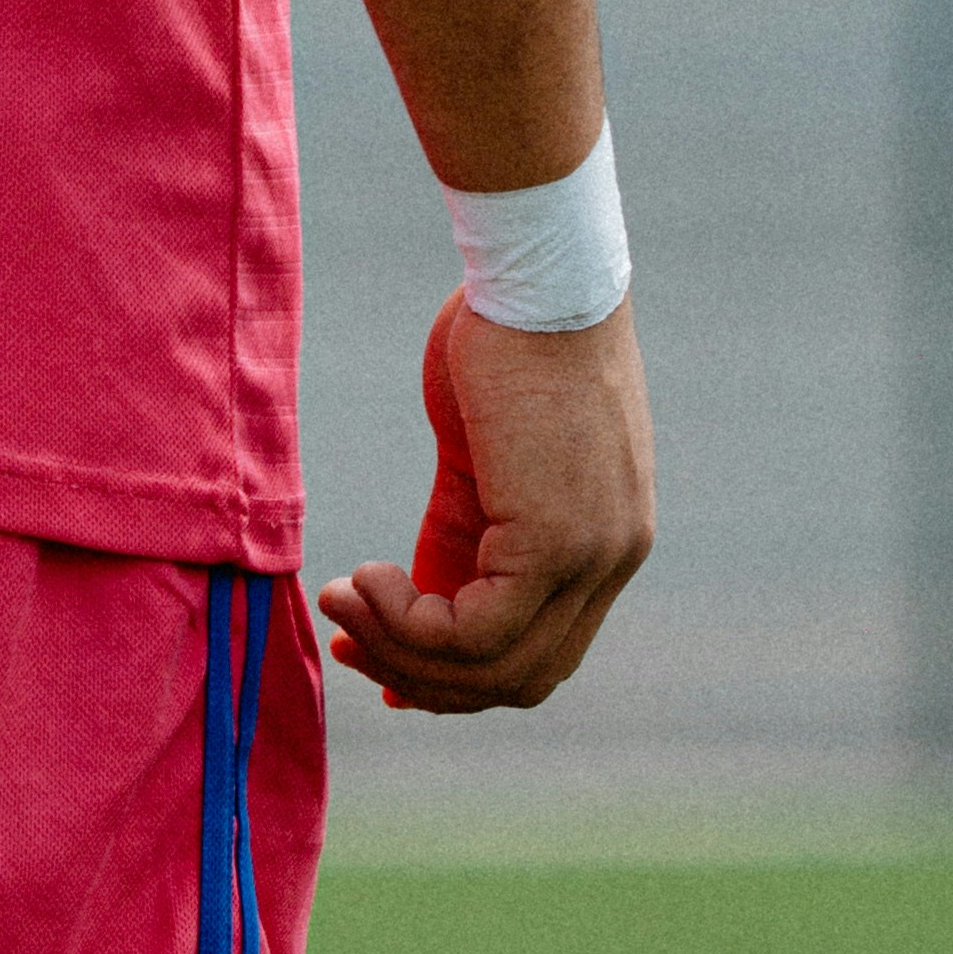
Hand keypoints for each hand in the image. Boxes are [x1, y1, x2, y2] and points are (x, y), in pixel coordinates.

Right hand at [317, 291, 652, 714]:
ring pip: (495, 669)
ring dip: (400, 650)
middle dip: (422, 680)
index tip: (380, 661)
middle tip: (346, 643)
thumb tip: (417, 604)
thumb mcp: (478, 459)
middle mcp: (611, 562)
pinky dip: (407, 623)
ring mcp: (592, 557)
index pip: (538, 655)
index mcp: (603, 543)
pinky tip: (365, 578)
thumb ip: (460, 536)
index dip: (456, 679)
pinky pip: (474, 630)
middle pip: (519, 680)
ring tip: (341, 598)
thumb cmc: (504, 341)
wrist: (536, 273)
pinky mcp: (556, 542)